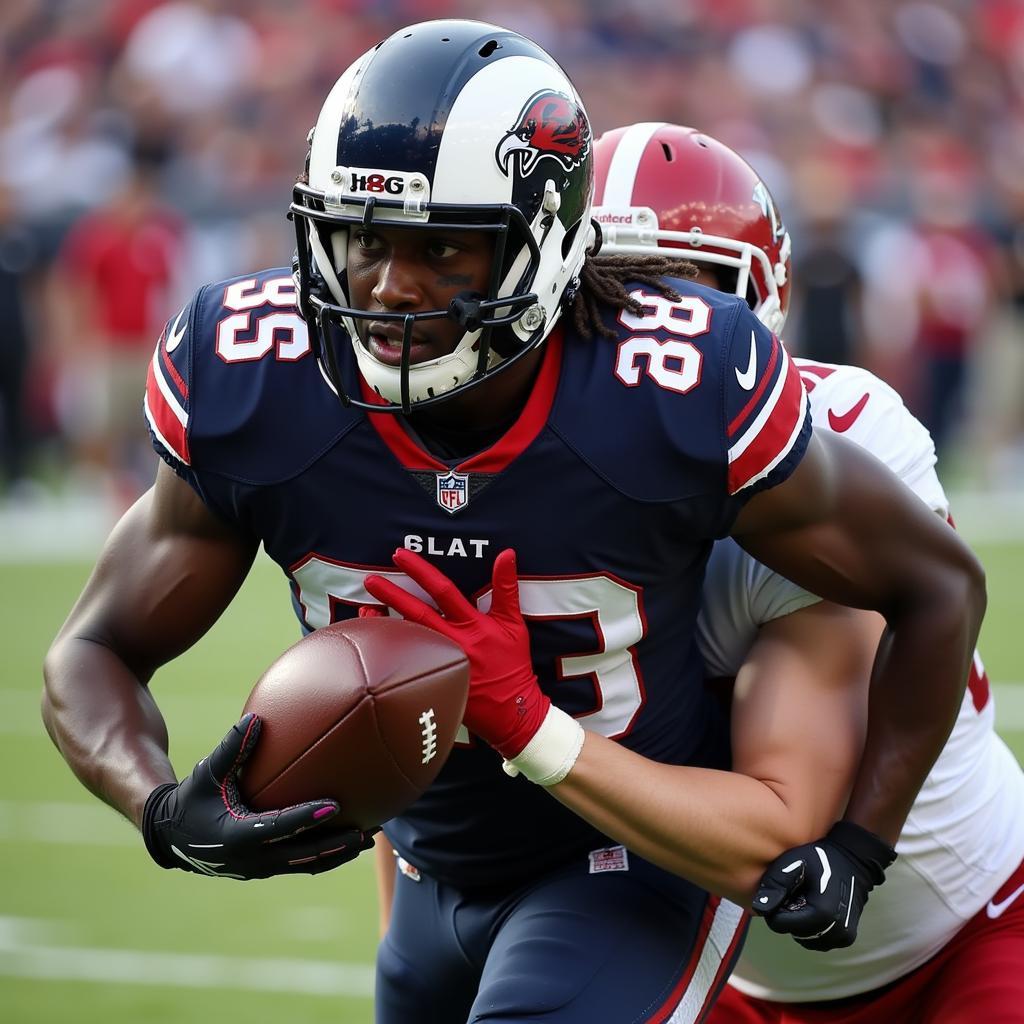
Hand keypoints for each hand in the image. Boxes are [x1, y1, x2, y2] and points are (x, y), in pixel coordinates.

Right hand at [141, 714, 375, 878]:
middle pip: (302, 856)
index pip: (278, 827)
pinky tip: (348, 841)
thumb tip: (255, 718)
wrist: (174, 837)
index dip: (305, 817)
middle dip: (336, 845)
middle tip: (366, 832)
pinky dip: (325, 856)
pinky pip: (301, 864)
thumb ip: (232, 748)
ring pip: (306, 865)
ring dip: (337, 854)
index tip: (334, 805)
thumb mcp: (207, 774)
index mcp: (236, 836)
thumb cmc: (192, 799)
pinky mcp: (266, 868)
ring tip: (368, 839)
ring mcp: (261, 867)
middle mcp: (252, 858)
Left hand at [364, 548, 547, 758]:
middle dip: (392, 594)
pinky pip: (406, 664)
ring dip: (385, 623)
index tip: (400, 556)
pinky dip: (391, 651)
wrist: (511, 711)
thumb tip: (507, 553)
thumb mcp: (514, 623)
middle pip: (416, 614)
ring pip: (407, 640)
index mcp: (473, 626)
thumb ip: (506, 586)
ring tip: (365, 608)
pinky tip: (375, 641)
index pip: (443, 591)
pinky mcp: (433, 683)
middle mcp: (454, 644)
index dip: (421, 571)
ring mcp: (440, 665)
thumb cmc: (512, 664)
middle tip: (370, 580)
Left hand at [752, 821, 896, 950]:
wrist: (854, 860)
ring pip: (805, 939)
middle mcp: (836, 933)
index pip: (780, 925)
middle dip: (788, 915)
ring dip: (799, 922)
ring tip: (806, 898)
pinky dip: (811, 928)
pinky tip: (815, 907)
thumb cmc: (821, 858)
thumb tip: (760, 909)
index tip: (784, 890)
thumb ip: (775, 884)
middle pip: (793, 932)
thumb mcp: (794, 862)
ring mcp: (843, 938)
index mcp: (822, 915)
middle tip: (796, 892)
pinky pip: (818, 940)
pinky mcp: (846, 938)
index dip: (775, 907)